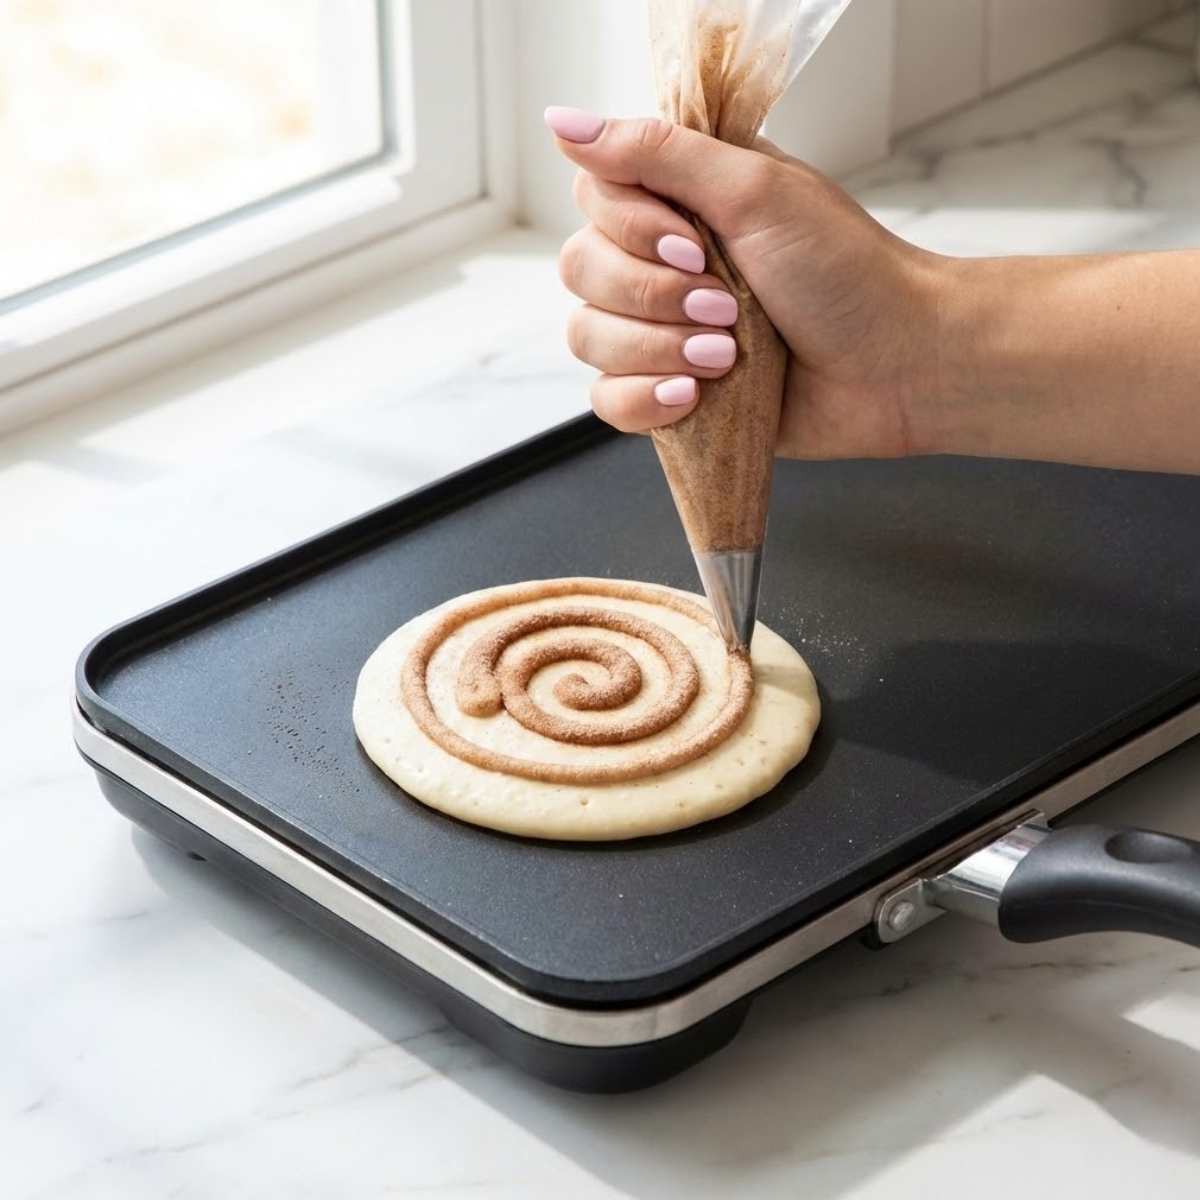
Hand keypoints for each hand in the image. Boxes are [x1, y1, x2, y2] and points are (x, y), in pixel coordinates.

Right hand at [544, 107, 947, 460]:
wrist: (897, 368)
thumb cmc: (849, 275)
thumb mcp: (755, 192)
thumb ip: (657, 153)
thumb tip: (562, 122)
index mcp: (681, 201)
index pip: (593, 195)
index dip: (629, 227)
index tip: (695, 242)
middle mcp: (662, 262)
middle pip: (580, 269)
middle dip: (652, 295)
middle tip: (725, 305)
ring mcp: (662, 331)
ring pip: (588, 338)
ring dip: (658, 349)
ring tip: (726, 355)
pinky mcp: (669, 392)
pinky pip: (607, 400)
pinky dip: (645, 400)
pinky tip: (695, 397)